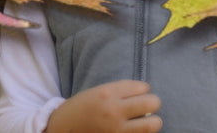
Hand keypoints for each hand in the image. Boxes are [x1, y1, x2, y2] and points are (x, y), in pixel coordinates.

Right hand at [45, 80, 162, 132]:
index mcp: (107, 93)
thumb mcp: (98, 92)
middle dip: (153, 103)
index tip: (140, 93)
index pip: (142, 87)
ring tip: (147, 121)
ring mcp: (116, 130)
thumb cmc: (82, 108)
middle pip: (152, 103)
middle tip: (148, 106)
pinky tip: (136, 131)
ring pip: (152, 125)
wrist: (63, 129)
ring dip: (153, 122)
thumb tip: (146, 93)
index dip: (144, 90)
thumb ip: (120, 91)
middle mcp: (114, 111)